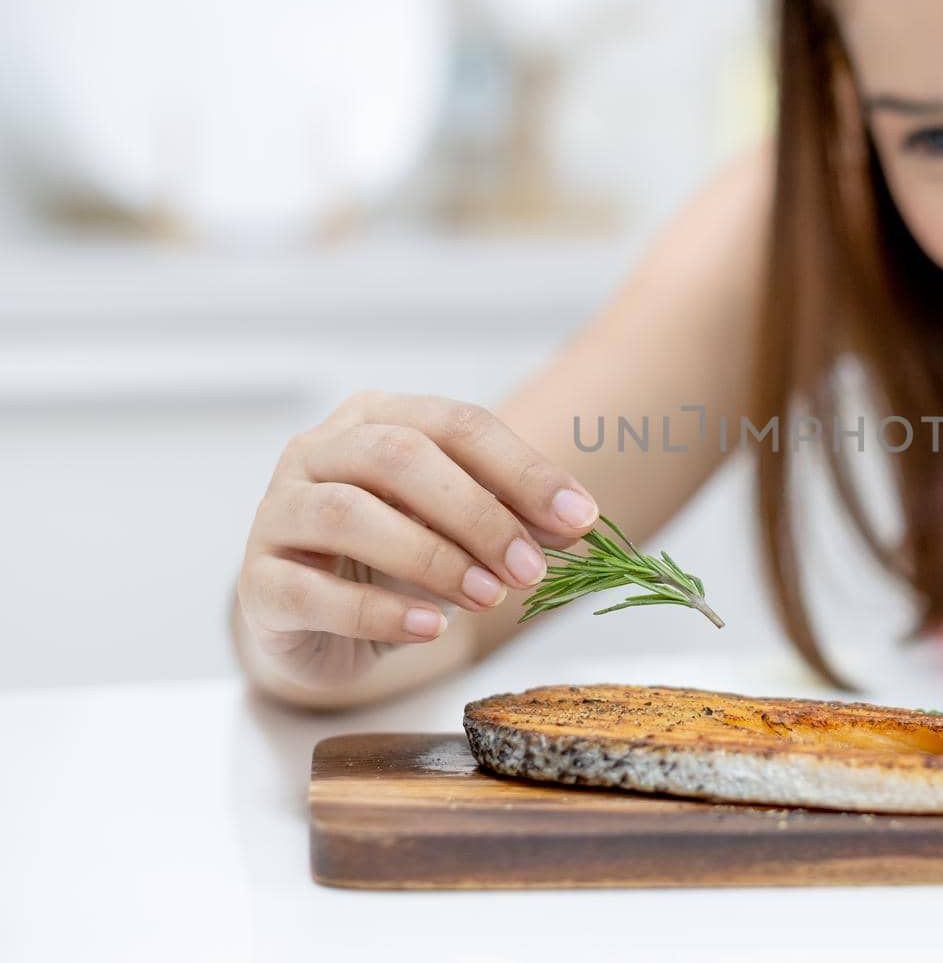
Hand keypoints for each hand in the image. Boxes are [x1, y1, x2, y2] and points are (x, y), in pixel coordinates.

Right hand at [236, 391, 599, 687]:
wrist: (317, 624)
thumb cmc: (393, 559)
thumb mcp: (460, 531)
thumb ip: (513, 520)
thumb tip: (580, 527)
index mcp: (375, 419)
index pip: (457, 424)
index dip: (524, 470)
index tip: (582, 519)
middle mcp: (317, 451)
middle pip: (400, 459)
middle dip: (479, 514)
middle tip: (532, 569)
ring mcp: (277, 513)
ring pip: (348, 514)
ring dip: (432, 557)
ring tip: (487, 596)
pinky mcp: (257, 583)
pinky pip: (311, 591)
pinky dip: (378, 610)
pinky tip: (429, 628)